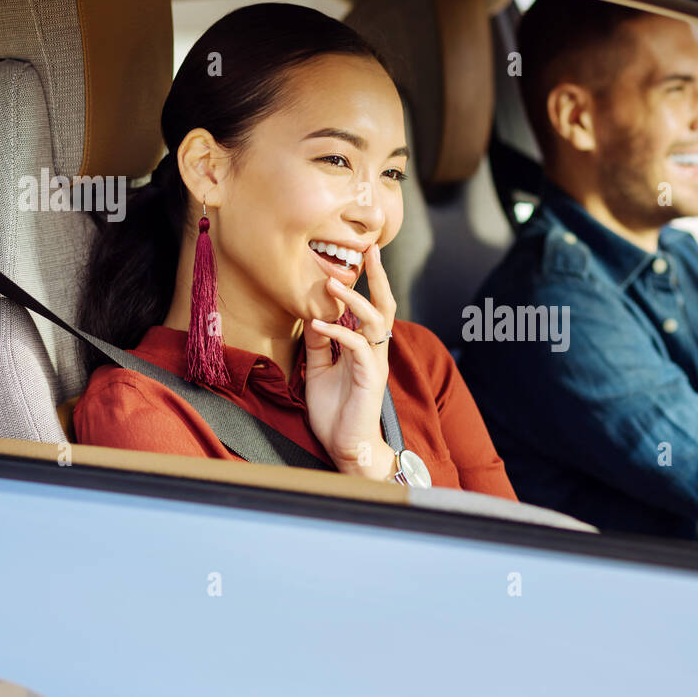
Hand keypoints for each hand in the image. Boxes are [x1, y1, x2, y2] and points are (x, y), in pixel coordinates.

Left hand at [302, 243, 397, 479]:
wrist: (346, 447)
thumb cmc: (335, 413)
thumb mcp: (318, 371)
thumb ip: (319, 344)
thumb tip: (313, 314)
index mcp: (365, 348)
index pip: (371, 308)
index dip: (368, 282)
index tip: (360, 255)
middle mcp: (375, 351)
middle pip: (385, 306)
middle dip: (379, 277)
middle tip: (370, 249)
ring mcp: (375, 363)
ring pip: (376, 320)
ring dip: (355, 299)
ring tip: (334, 281)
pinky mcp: (370, 377)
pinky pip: (357, 345)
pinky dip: (338, 331)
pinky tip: (319, 323)